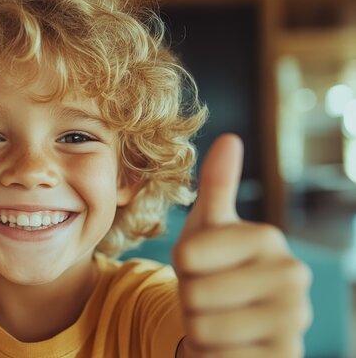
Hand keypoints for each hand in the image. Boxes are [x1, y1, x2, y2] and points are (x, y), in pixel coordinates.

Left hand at [172, 134, 311, 357]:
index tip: (202, 268)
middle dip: (189, 302)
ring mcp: (294, 321)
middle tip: (209, 299)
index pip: (187, 255)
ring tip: (217, 321)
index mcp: (267, 238)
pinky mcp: (285, 356)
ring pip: (203, 328)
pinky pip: (221, 356)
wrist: (232, 327)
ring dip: (199, 330)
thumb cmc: (213, 271)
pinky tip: (230, 346)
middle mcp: (292, 276)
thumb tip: (229, 138)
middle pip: (193, 293)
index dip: (181, 268)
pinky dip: (212, 354)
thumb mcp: (208, 229)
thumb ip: (217, 186)